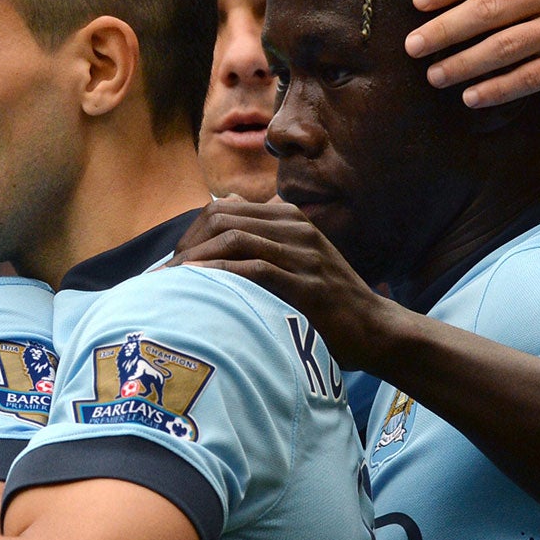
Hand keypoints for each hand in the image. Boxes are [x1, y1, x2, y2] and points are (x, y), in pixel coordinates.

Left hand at [173, 197, 396, 370]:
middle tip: (165, 279)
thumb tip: (216, 235)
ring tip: (173, 286)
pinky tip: (198, 290)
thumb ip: (263, 245)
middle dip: (186, 246)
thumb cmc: (327, 304)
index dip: (190, 235)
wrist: (375, 330)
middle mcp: (295, 228)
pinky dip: (219, 275)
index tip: (173, 265)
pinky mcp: (307, 284)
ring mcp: (303, 254)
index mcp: (289, 218)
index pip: (223, 210)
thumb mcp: (296, 263)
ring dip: (195, 261)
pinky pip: (253, 268)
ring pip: (233, 239)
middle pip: (221, 219)